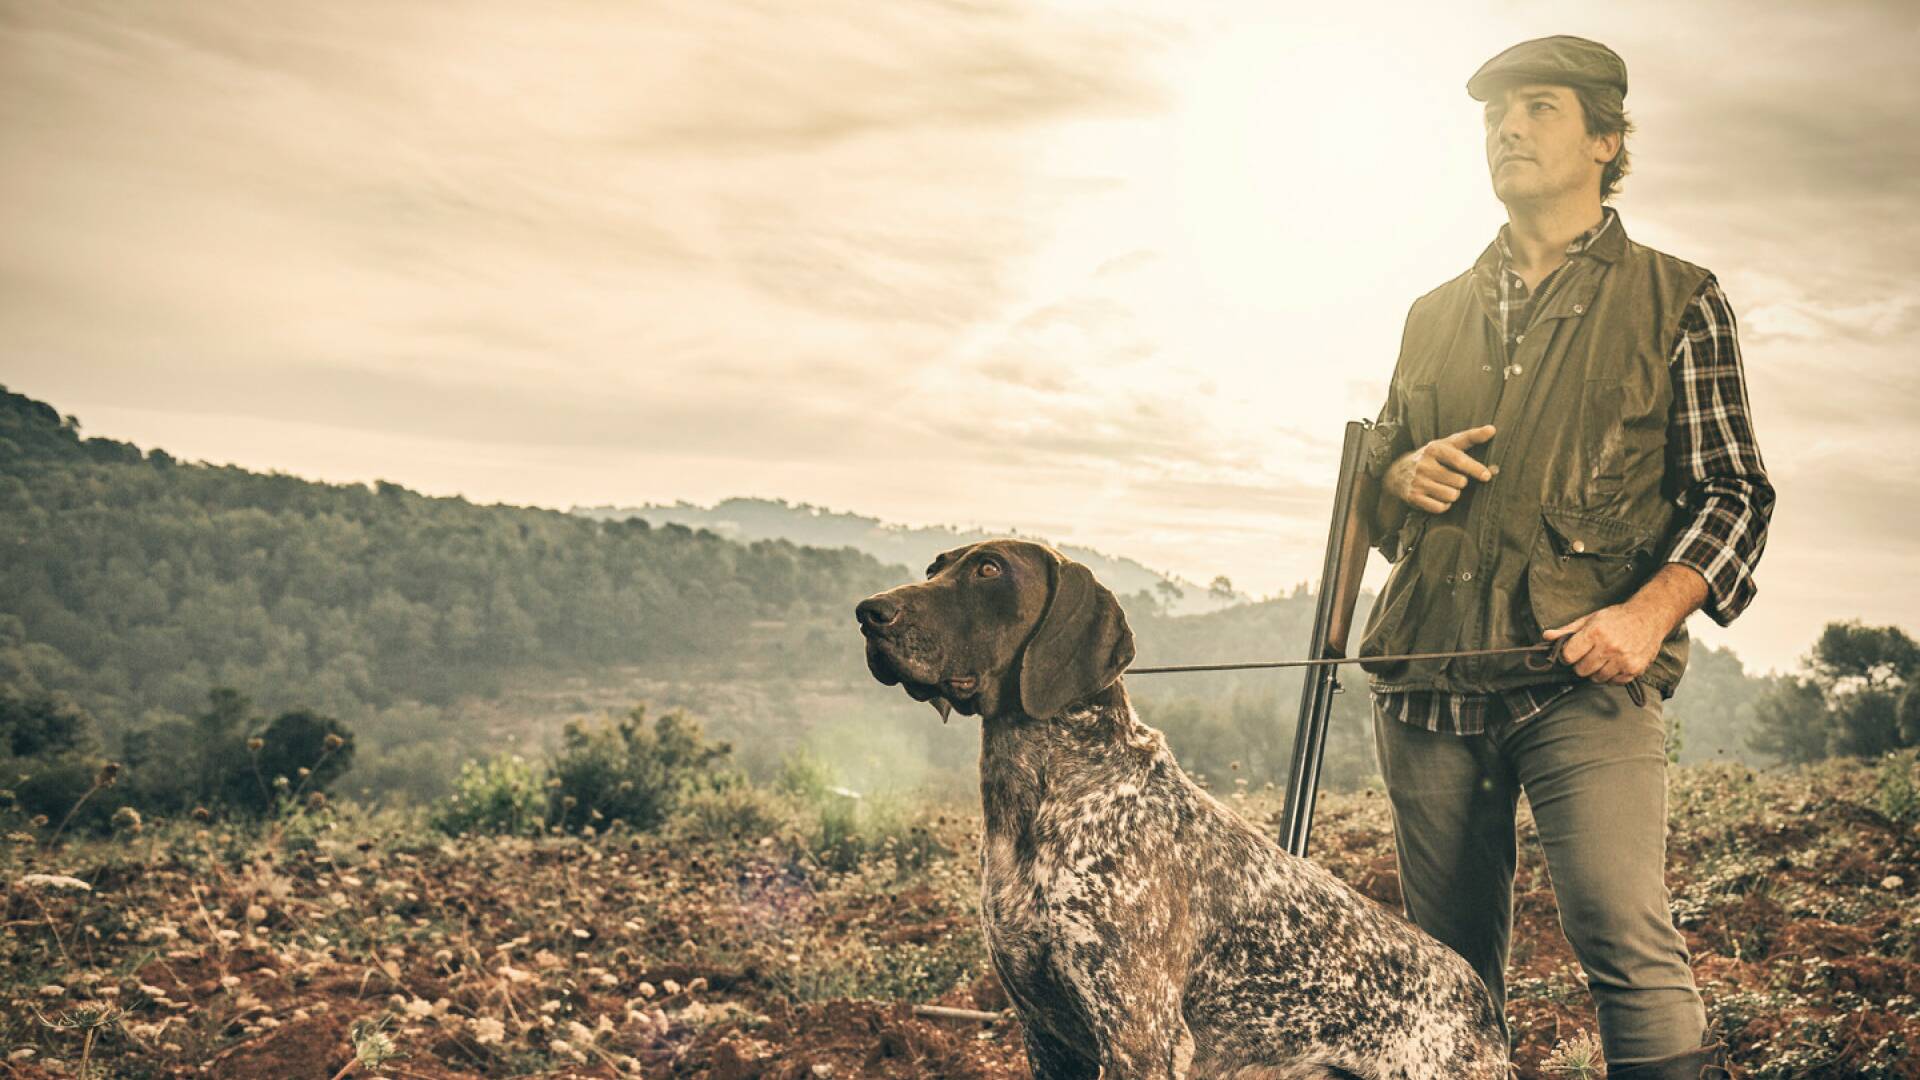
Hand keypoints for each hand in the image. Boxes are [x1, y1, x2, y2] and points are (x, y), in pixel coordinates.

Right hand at [1384, 425, 1496, 513]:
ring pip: (1452, 496)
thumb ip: (1470, 439)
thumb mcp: (1446, 444)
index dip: (1475, 468)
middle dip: (1461, 483)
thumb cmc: (1432, 458)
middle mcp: (1424, 464)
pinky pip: (1440, 507)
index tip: (1486, 476)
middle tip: (1451, 478)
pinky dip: (1443, 505)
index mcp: (1434, 448)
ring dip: (1453, 494)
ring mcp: (1417, 481)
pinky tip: (1436, 497)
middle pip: (1460, 482)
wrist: (1396, 473)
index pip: (1459, 459)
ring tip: (1444, 487)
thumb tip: (1493, 431)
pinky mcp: (1413, 497)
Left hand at [1542, 603, 1668, 684]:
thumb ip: (1567, 630)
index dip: (1567, 656)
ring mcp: (1623, 660)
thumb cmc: (1617, 618)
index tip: (1571, 653)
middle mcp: (1610, 647)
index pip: (1568, 656)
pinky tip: (1615, 663)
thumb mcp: (1590, 619)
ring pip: (1597, 678)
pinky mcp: (1634, 669)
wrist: (1649, 617)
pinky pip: (1614, 682)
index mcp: (1595, 633)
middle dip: (1581, 664)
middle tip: (1589, 655)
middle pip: (1581, 670)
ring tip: (1603, 658)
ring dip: (1596, 671)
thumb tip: (1546, 636)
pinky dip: (1612, 676)